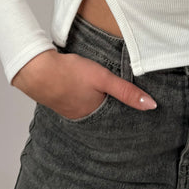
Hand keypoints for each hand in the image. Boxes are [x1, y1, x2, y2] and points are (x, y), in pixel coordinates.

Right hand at [11, 48, 157, 118]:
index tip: (138, 117)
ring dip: (97, 104)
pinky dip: (84, 98)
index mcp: (94, 115)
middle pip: (102, 115)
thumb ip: (127, 91)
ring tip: (107, 100)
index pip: (115, 119)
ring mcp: (69, 109)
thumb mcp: (103, 78)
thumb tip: (151, 105)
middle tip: (126, 109)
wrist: (37, 69)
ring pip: (89, 108)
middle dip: (112, 111)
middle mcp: (82, 117)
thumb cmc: (70, 73)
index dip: (126, 116)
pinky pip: (77, 102)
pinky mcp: (60, 100)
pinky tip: (85, 91)